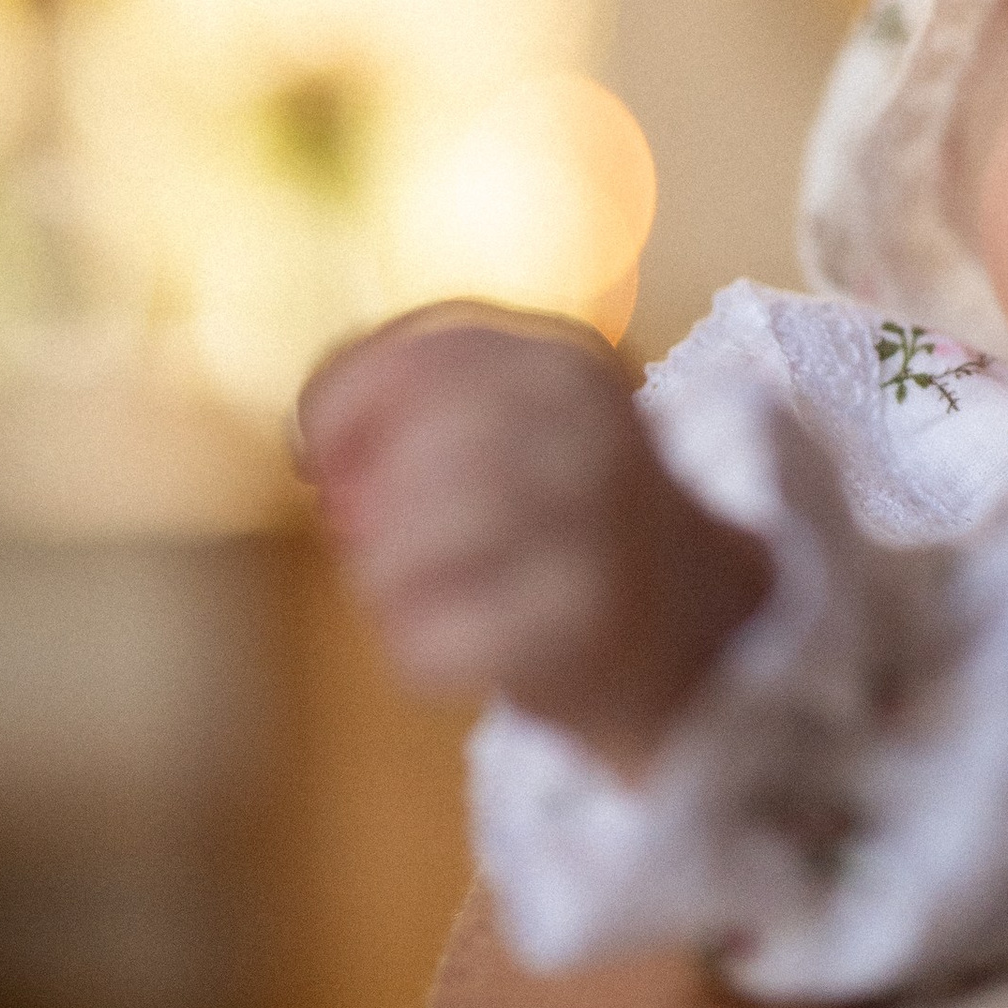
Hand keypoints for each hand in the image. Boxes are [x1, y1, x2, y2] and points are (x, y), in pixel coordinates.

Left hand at [297, 305, 771, 761]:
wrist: (693, 624)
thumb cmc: (563, 518)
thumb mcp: (515, 424)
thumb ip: (413, 407)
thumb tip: (315, 453)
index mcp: (565, 364)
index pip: (415, 354)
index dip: (339, 407)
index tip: (318, 458)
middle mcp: (591, 433)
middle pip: (410, 455)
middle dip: (364, 508)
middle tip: (367, 540)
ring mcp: (598, 530)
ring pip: (408, 549)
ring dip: (383, 583)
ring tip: (414, 596)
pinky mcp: (587, 627)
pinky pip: (438, 640)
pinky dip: (418, 653)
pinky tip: (450, 649)